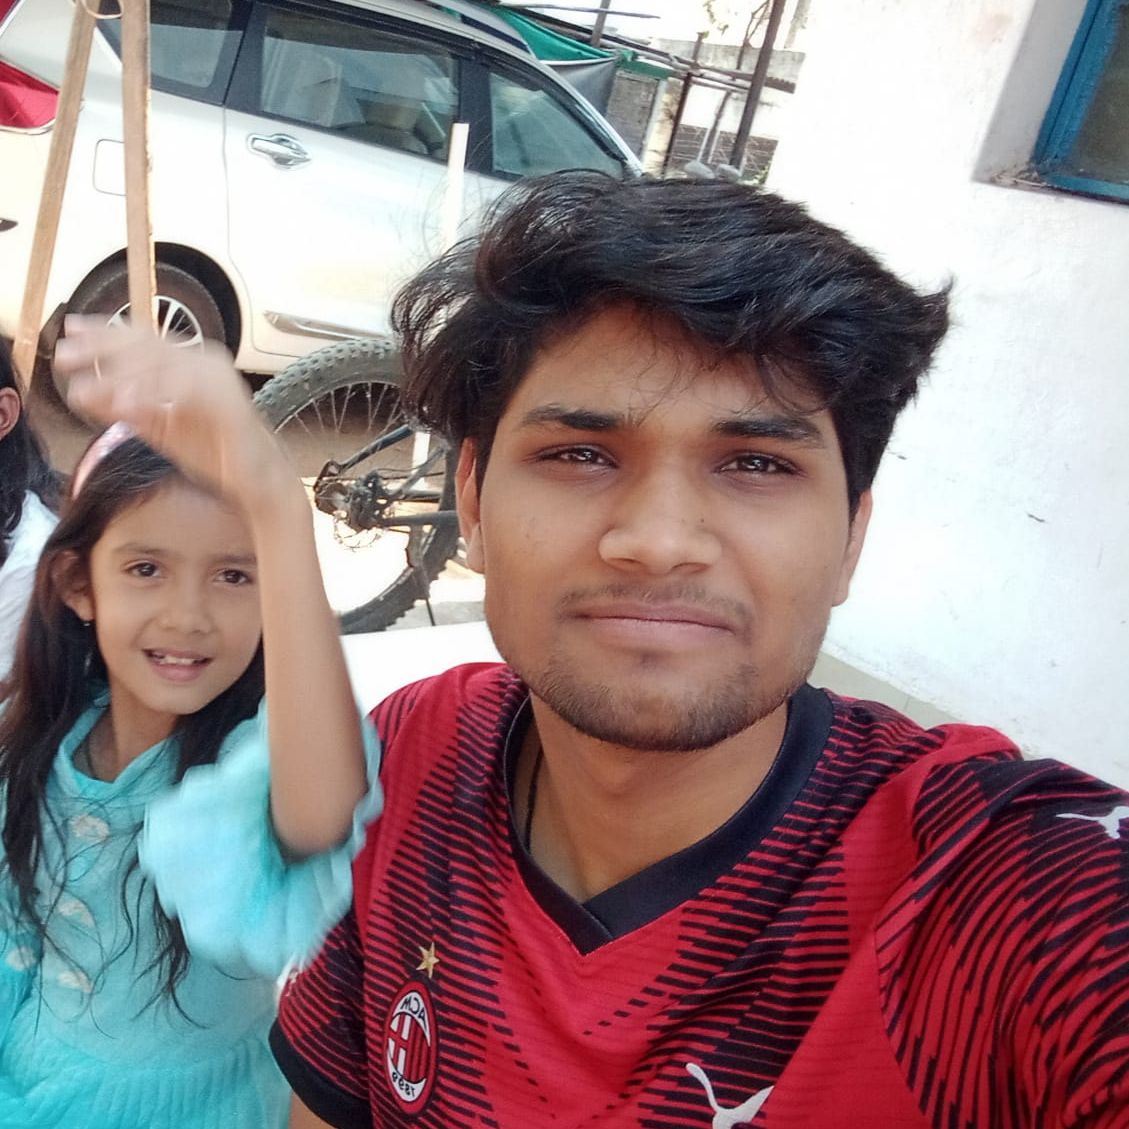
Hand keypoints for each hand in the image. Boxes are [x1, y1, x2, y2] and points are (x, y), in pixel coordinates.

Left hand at [55, 317, 295, 516]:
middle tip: (64, 356)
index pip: (144, 339)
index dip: (105, 332)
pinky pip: (184, 392)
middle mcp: (206, 362)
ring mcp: (219, 380)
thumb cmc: (212, 452)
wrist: (255, 480)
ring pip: (162, 365)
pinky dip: (152, 396)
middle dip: (102, 349)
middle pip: (148, 345)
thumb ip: (125, 407)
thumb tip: (81, 392)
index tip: (71, 331)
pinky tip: (123, 405)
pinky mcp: (227, 403)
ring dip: (119, 376)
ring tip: (85, 389)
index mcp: (191, 363)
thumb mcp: (157, 426)